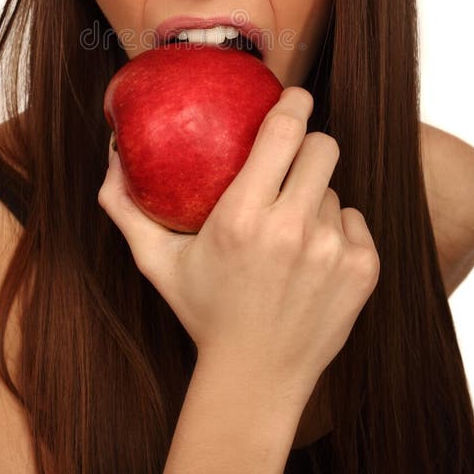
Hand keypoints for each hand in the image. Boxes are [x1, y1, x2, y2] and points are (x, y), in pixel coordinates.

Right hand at [98, 87, 379, 396]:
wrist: (257, 378)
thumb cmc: (203, 312)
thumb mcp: (157, 262)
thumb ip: (126, 208)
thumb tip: (111, 155)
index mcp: (242, 218)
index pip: (283, 131)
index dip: (294, 102)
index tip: (294, 95)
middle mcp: (293, 230)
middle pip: (323, 147)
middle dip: (309, 145)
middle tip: (292, 161)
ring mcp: (333, 251)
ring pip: (333, 190)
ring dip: (314, 199)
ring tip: (290, 233)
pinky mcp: (362, 269)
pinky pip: (354, 221)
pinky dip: (336, 231)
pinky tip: (312, 259)